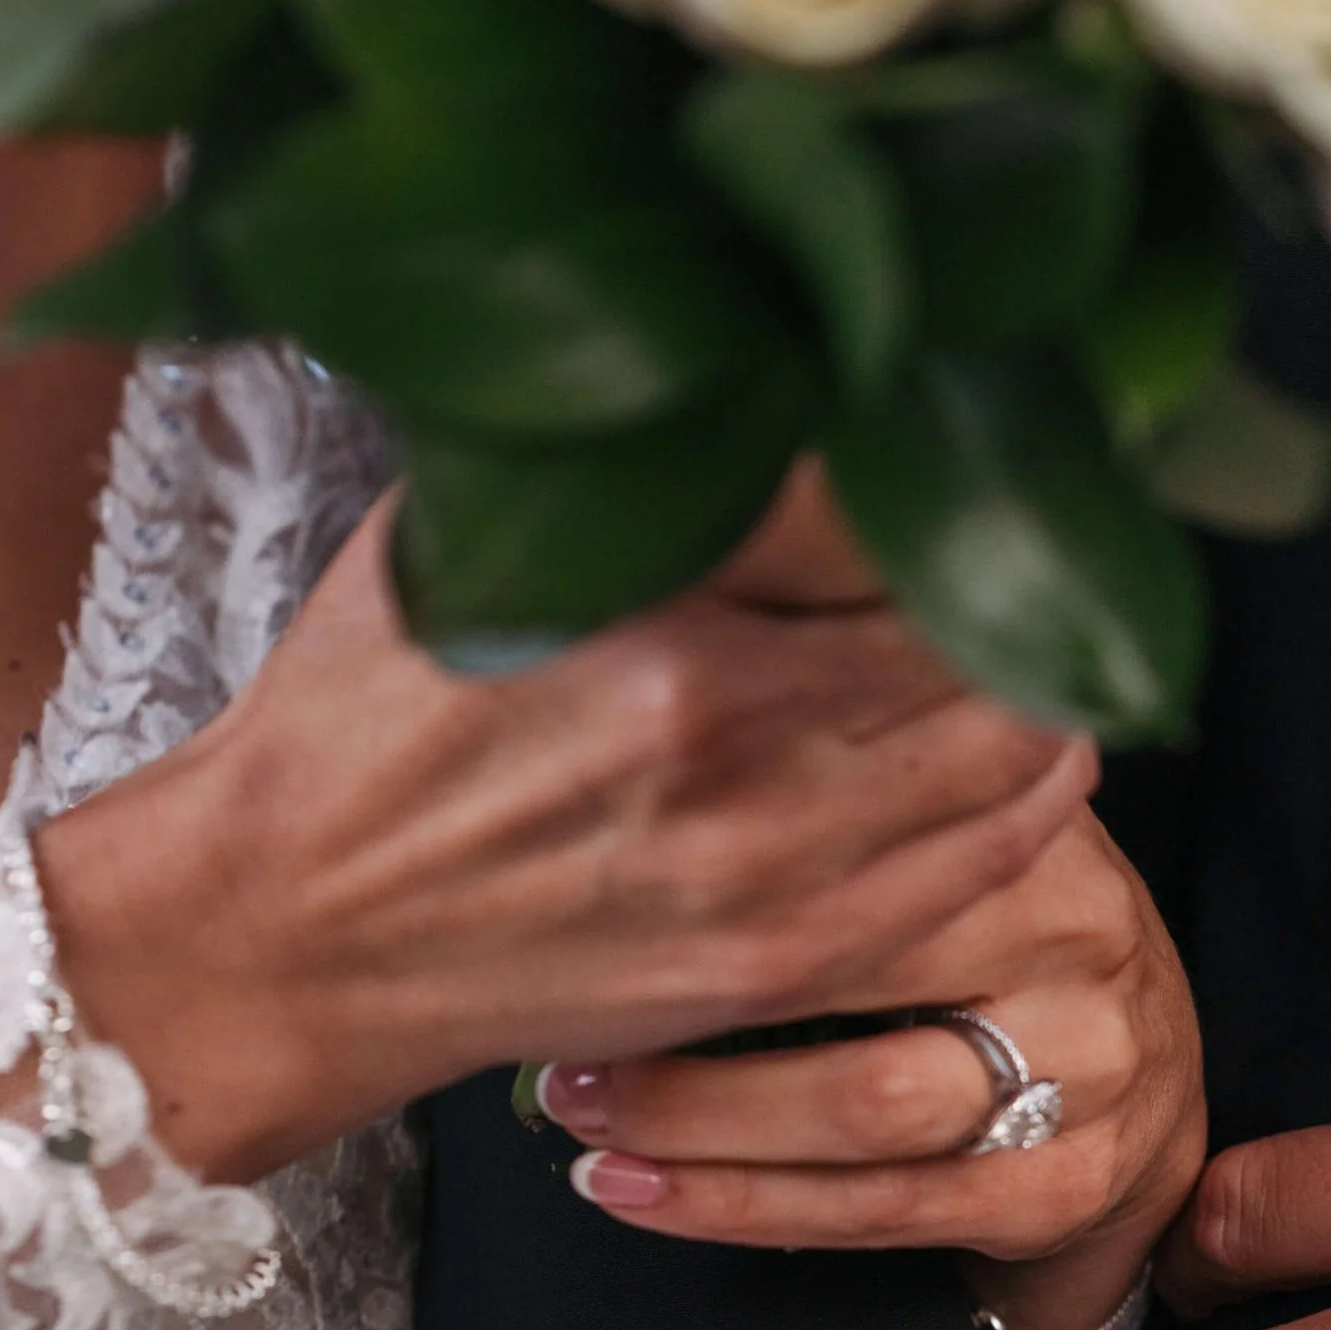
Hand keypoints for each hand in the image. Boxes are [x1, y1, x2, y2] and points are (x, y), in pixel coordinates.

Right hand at [42, 495, 1094, 1182]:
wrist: (287, 932)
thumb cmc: (366, 714)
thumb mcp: (469, 534)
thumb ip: (631, 468)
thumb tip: (779, 377)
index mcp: (644, 589)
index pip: (883, 493)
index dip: (936, 452)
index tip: (956, 428)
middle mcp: (724, 721)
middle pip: (974, 606)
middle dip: (1007, 553)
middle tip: (1023, 518)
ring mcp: (770, 852)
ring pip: (1011, 729)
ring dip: (1042, 664)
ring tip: (1038, 619)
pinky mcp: (788, 952)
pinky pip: (987, 853)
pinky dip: (1038, 782)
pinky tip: (1039, 734)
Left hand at [537, 808, 1206, 1329]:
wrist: (1142, 1090)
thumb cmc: (996, 937)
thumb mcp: (948, 823)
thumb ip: (852, 763)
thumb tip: (674, 663)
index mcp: (1036, 824)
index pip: (875, 825)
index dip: (726, 848)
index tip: (601, 854)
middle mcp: (1080, 941)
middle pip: (863, 967)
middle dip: (688, 993)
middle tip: (560, 1004)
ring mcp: (1087, 1075)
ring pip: (867, 1104)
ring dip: (701, 1116)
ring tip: (579, 1107)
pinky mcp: (1058, 1191)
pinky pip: (875, 1210)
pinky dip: (738, 1206)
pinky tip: (639, 1193)